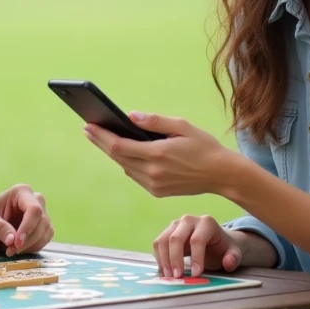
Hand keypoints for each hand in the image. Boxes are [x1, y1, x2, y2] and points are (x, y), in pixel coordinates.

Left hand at [0, 184, 53, 255]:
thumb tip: (13, 240)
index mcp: (21, 192)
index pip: (34, 209)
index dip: (28, 227)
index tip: (16, 243)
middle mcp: (34, 200)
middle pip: (43, 221)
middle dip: (28, 239)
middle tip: (11, 250)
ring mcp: (39, 214)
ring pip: (46, 231)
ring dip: (31, 245)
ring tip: (11, 250)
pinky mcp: (40, 227)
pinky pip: (45, 238)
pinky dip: (34, 247)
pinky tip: (19, 250)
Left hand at [84, 112, 235, 196]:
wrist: (221, 174)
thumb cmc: (204, 146)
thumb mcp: (182, 126)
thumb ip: (155, 122)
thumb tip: (130, 116)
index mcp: (157, 154)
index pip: (118, 146)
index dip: (101, 136)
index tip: (88, 125)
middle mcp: (152, 172)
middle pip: (117, 157)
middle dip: (101, 142)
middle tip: (88, 129)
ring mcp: (154, 185)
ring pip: (125, 167)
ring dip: (113, 153)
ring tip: (102, 138)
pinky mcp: (157, 192)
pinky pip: (135, 175)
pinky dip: (127, 163)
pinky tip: (123, 153)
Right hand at [154, 215, 245, 277]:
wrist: (215, 241)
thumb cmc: (223, 248)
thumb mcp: (234, 253)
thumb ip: (233, 258)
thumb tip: (228, 263)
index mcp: (207, 223)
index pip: (197, 239)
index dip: (196, 257)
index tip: (196, 274)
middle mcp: (189, 220)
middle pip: (176, 238)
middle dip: (175, 259)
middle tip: (177, 277)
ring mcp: (176, 224)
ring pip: (163, 240)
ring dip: (164, 260)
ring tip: (170, 277)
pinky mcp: (167, 231)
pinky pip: (158, 243)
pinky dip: (159, 258)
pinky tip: (165, 271)